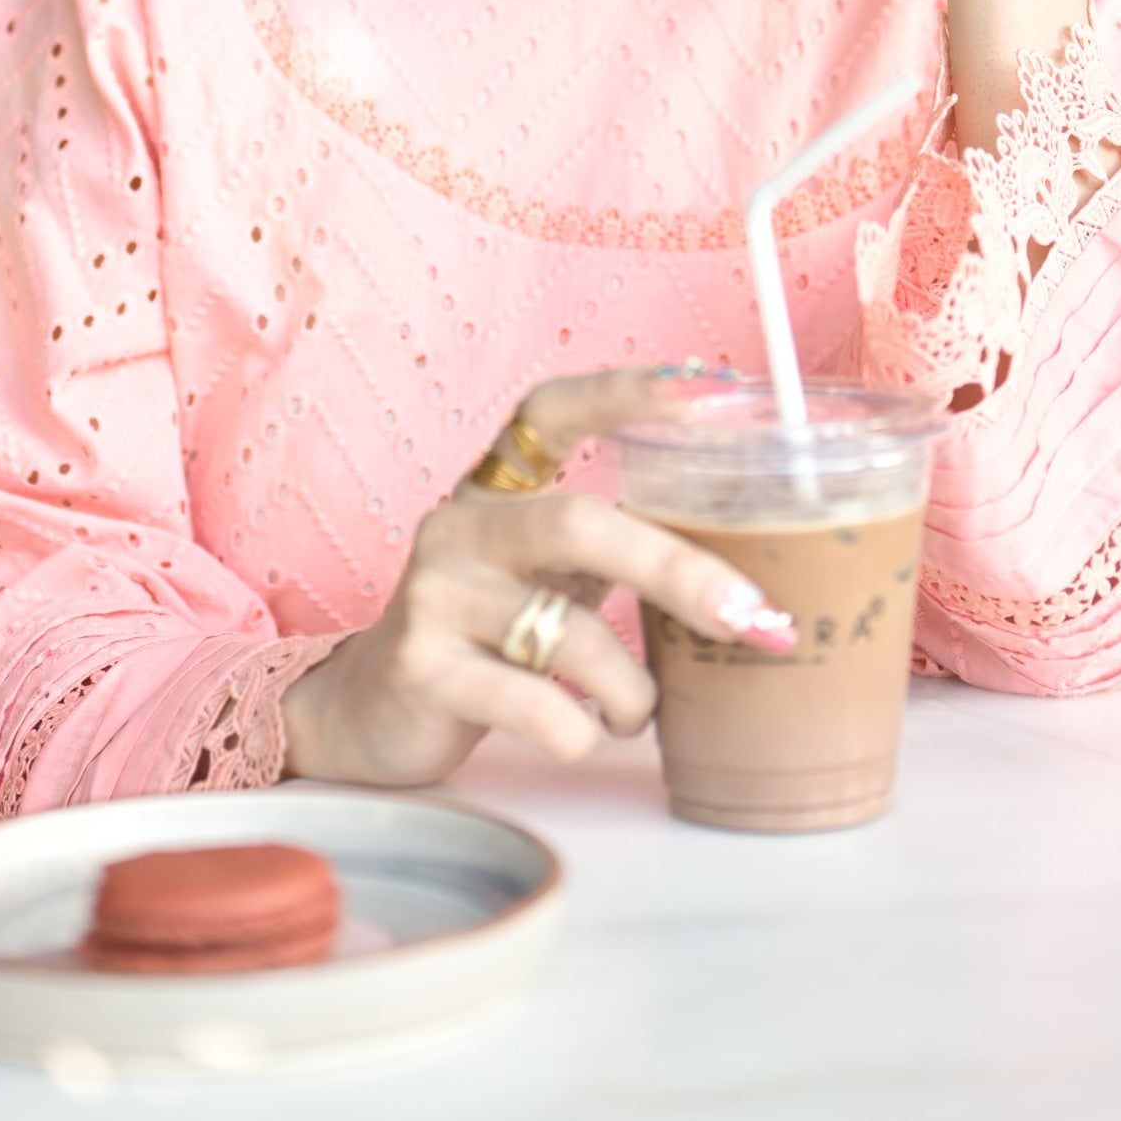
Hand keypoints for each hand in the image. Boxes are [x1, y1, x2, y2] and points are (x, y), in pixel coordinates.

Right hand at [279, 371, 794, 789]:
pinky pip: (536, 704)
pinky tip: (584, 731)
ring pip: (570, 632)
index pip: (551, 410)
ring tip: (637, 712)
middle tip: (749, 618)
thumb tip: (750, 578)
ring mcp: (434, 595)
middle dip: (679, 572)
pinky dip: (583, 729)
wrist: (369, 714)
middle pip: (582, 523)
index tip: (709, 389)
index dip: (625, 391)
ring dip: (632, 688)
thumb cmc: (484, 639)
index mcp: (496, 491)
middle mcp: (460, 528)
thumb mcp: (542, 577)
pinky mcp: (423, 669)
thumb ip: (614, 553)